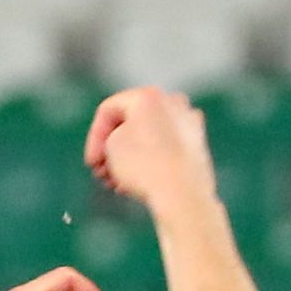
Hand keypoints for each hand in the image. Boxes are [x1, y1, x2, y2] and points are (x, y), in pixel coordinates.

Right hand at [85, 85, 217, 213]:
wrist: (183, 195)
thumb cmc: (144, 167)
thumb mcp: (111, 146)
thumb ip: (113, 136)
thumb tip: (128, 141)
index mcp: (149, 95)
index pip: (109, 110)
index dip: (94, 137)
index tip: (91, 164)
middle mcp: (174, 102)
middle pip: (130, 123)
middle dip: (112, 149)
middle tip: (101, 172)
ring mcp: (189, 124)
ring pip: (149, 137)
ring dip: (128, 158)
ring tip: (116, 183)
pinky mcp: (199, 146)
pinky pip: (166, 149)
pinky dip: (150, 162)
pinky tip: (136, 184)